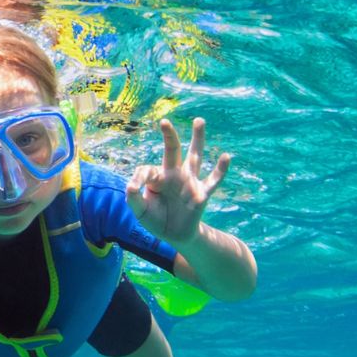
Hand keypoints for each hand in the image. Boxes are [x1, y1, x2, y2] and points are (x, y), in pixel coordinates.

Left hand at [128, 116, 231, 246]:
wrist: (175, 235)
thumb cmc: (156, 219)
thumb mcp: (141, 211)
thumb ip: (134, 198)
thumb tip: (129, 186)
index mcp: (158, 177)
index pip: (147, 170)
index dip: (139, 178)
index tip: (133, 187)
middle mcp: (174, 174)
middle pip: (172, 151)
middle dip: (169, 136)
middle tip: (164, 121)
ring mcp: (189, 182)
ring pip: (195, 157)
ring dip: (197, 139)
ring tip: (199, 121)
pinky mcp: (201, 194)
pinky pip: (213, 180)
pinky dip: (220, 170)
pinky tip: (227, 157)